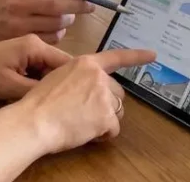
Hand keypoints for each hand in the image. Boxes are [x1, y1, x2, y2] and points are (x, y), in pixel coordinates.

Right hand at [0, 0, 93, 43]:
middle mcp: (17, 3)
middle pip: (56, 6)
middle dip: (77, 5)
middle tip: (89, 5)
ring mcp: (18, 24)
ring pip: (55, 23)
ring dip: (69, 19)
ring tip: (70, 15)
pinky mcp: (21, 40)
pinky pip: (50, 37)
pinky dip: (60, 32)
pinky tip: (57, 28)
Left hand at [0, 35, 72, 100]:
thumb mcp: (12, 87)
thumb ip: (38, 91)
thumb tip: (61, 98)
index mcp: (36, 46)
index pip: (66, 62)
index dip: (73, 82)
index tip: (77, 100)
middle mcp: (36, 43)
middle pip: (59, 65)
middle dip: (60, 84)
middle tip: (61, 104)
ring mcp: (30, 48)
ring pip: (49, 68)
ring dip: (48, 84)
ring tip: (48, 101)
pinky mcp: (24, 54)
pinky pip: (40, 68)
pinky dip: (39, 81)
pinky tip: (35, 94)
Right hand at [14, 48, 157, 154]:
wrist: (35, 120)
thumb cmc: (39, 103)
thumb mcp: (57, 78)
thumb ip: (77, 78)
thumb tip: (87, 90)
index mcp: (85, 64)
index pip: (116, 57)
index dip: (136, 56)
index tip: (153, 55)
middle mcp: (98, 76)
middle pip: (117, 92)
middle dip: (108, 104)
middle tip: (89, 114)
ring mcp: (104, 96)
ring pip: (116, 111)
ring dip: (104, 120)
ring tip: (82, 124)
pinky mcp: (106, 116)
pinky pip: (113, 129)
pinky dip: (103, 135)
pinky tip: (86, 133)